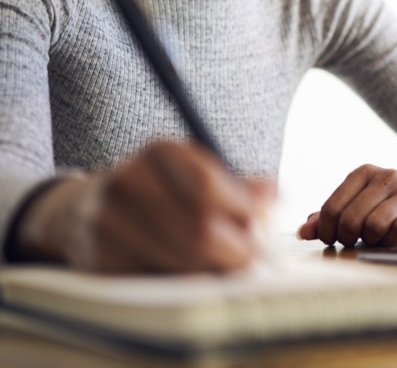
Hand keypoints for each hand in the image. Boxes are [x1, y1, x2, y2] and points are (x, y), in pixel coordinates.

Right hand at [13, 141, 274, 272]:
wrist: (87, 209)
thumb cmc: (161, 192)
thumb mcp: (198, 173)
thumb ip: (240, 185)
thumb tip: (273, 196)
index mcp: (161, 151)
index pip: (210, 185)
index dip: (244, 212)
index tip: (261, 228)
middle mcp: (129, 180)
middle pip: (199, 228)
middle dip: (235, 249)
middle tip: (249, 258)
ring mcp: (109, 221)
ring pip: (182, 260)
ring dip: (213, 269)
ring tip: (223, 266)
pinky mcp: (101, 259)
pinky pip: (159, 281)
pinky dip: (184, 282)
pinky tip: (191, 274)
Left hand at [296, 164, 396, 247]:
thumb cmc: (387, 207)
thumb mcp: (357, 206)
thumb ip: (329, 217)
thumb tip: (303, 232)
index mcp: (363, 173)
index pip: (332, 207)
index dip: (326, 230)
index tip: (331, 239)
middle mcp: (385, 176)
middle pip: (351, 219)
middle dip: (348, 237)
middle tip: (353, 241)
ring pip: (375, 225)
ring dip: (372, 239)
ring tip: (375, 238)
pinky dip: (391, 240)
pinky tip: (392, 238)